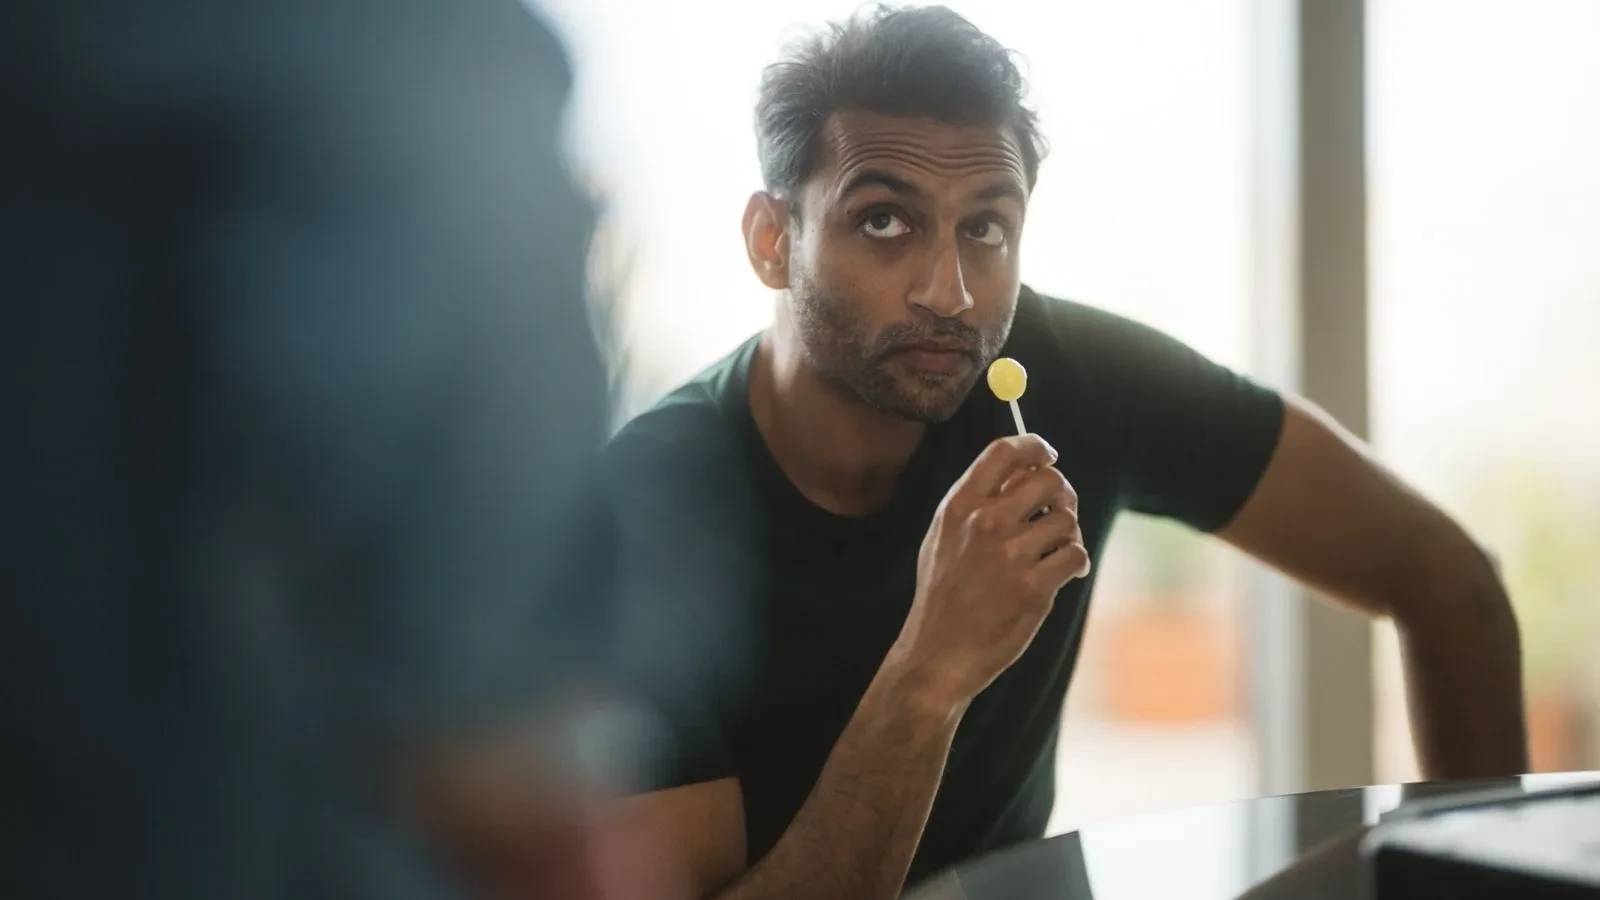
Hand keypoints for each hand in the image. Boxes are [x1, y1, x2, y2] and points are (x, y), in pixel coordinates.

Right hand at [890, 434, 1090, 705]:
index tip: (1047, 454)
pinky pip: (1075, 555)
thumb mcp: (943, 537)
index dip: (1035, 446)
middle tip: (1058, 510)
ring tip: (1053, 552)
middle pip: (1048, 480)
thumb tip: (1024, 470)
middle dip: (1062, 493)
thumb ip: (978, 501)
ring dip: (1067, 534)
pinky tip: (1064, 573)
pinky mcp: (1033, 588)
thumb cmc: (943, 594)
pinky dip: (1076, 562)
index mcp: (959, 506)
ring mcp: (1010, 556)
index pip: (1005, 451)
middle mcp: (985, 523)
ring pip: (1067, 520)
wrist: (938, 654)